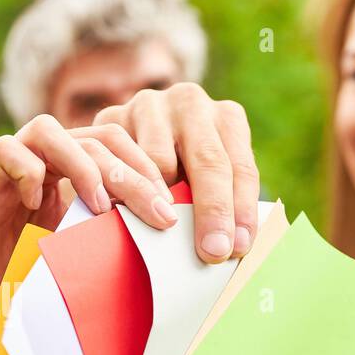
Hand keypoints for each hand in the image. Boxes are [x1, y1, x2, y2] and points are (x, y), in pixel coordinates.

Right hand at [0, 114, 175, 298]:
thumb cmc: (31, 277)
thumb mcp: (85, 250)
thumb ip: (114, 230)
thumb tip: (171, 233)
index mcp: (72, 170)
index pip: (117, 144)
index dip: (146, 169)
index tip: (169, 211)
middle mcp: (44, 159)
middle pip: (94, 138)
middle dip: (130, 173)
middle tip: (156, 212)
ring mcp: (11, 166)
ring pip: (48, 130)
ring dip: (82, 165)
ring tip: (100, 206)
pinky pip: (5, 151)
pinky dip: (27, 172)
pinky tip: (38, 206)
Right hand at [94, 82, 260, 262]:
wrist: (126, 141)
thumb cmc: (179, 171)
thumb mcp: (207, 177)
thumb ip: (221, 199)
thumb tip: (235, 244)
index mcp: (226, 117)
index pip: (241, 167)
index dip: (242, 208)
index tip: (238, 247)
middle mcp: (191, 103)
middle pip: (208, 160)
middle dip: (213, 210)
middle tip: (212, 251)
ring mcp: (150, 106)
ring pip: (160, 163)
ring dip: (163, 201)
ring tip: (165, 228)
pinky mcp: (113, 117)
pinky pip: (121, 161)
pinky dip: (125, 190)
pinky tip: (124, 210)